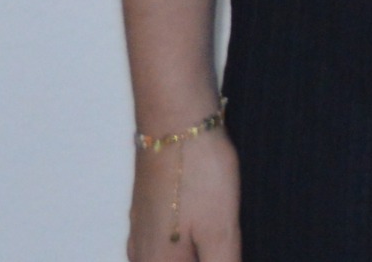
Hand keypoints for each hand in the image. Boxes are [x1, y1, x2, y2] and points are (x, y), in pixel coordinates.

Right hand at [128, 120, 238, 259]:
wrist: (176, 122)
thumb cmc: (198, 175)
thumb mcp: (220, 230)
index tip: (229, 253)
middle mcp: (141, 255)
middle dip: (209, 258)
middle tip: (230, 244)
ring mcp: (141, 232)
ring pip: (168, 259)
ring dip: (199, 254)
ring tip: (227, 241)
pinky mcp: (148, 212)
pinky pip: (165, 246)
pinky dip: (188, 248)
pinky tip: (208, 237)